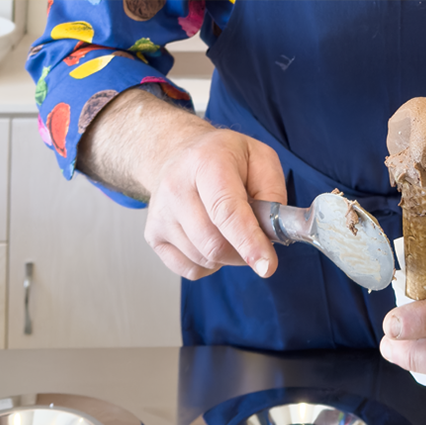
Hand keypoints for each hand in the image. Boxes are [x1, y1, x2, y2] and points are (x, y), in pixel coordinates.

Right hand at [77, 88, 286, 280]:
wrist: (179, 153)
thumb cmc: (224, 158)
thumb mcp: (260, 158)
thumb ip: (273, 192)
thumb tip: (272, 231)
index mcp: (206, 162)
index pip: (226, 211)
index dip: (249, 242)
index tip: (266, 266)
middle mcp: (175, 187)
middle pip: (214, 244)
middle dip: (244, 252)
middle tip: (255, 239)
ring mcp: (160, 213)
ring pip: (204, 259)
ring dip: (228, 256)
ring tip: (229, 229)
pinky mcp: (153, 235)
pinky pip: (190, 270)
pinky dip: (209, 264)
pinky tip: (211, 238)